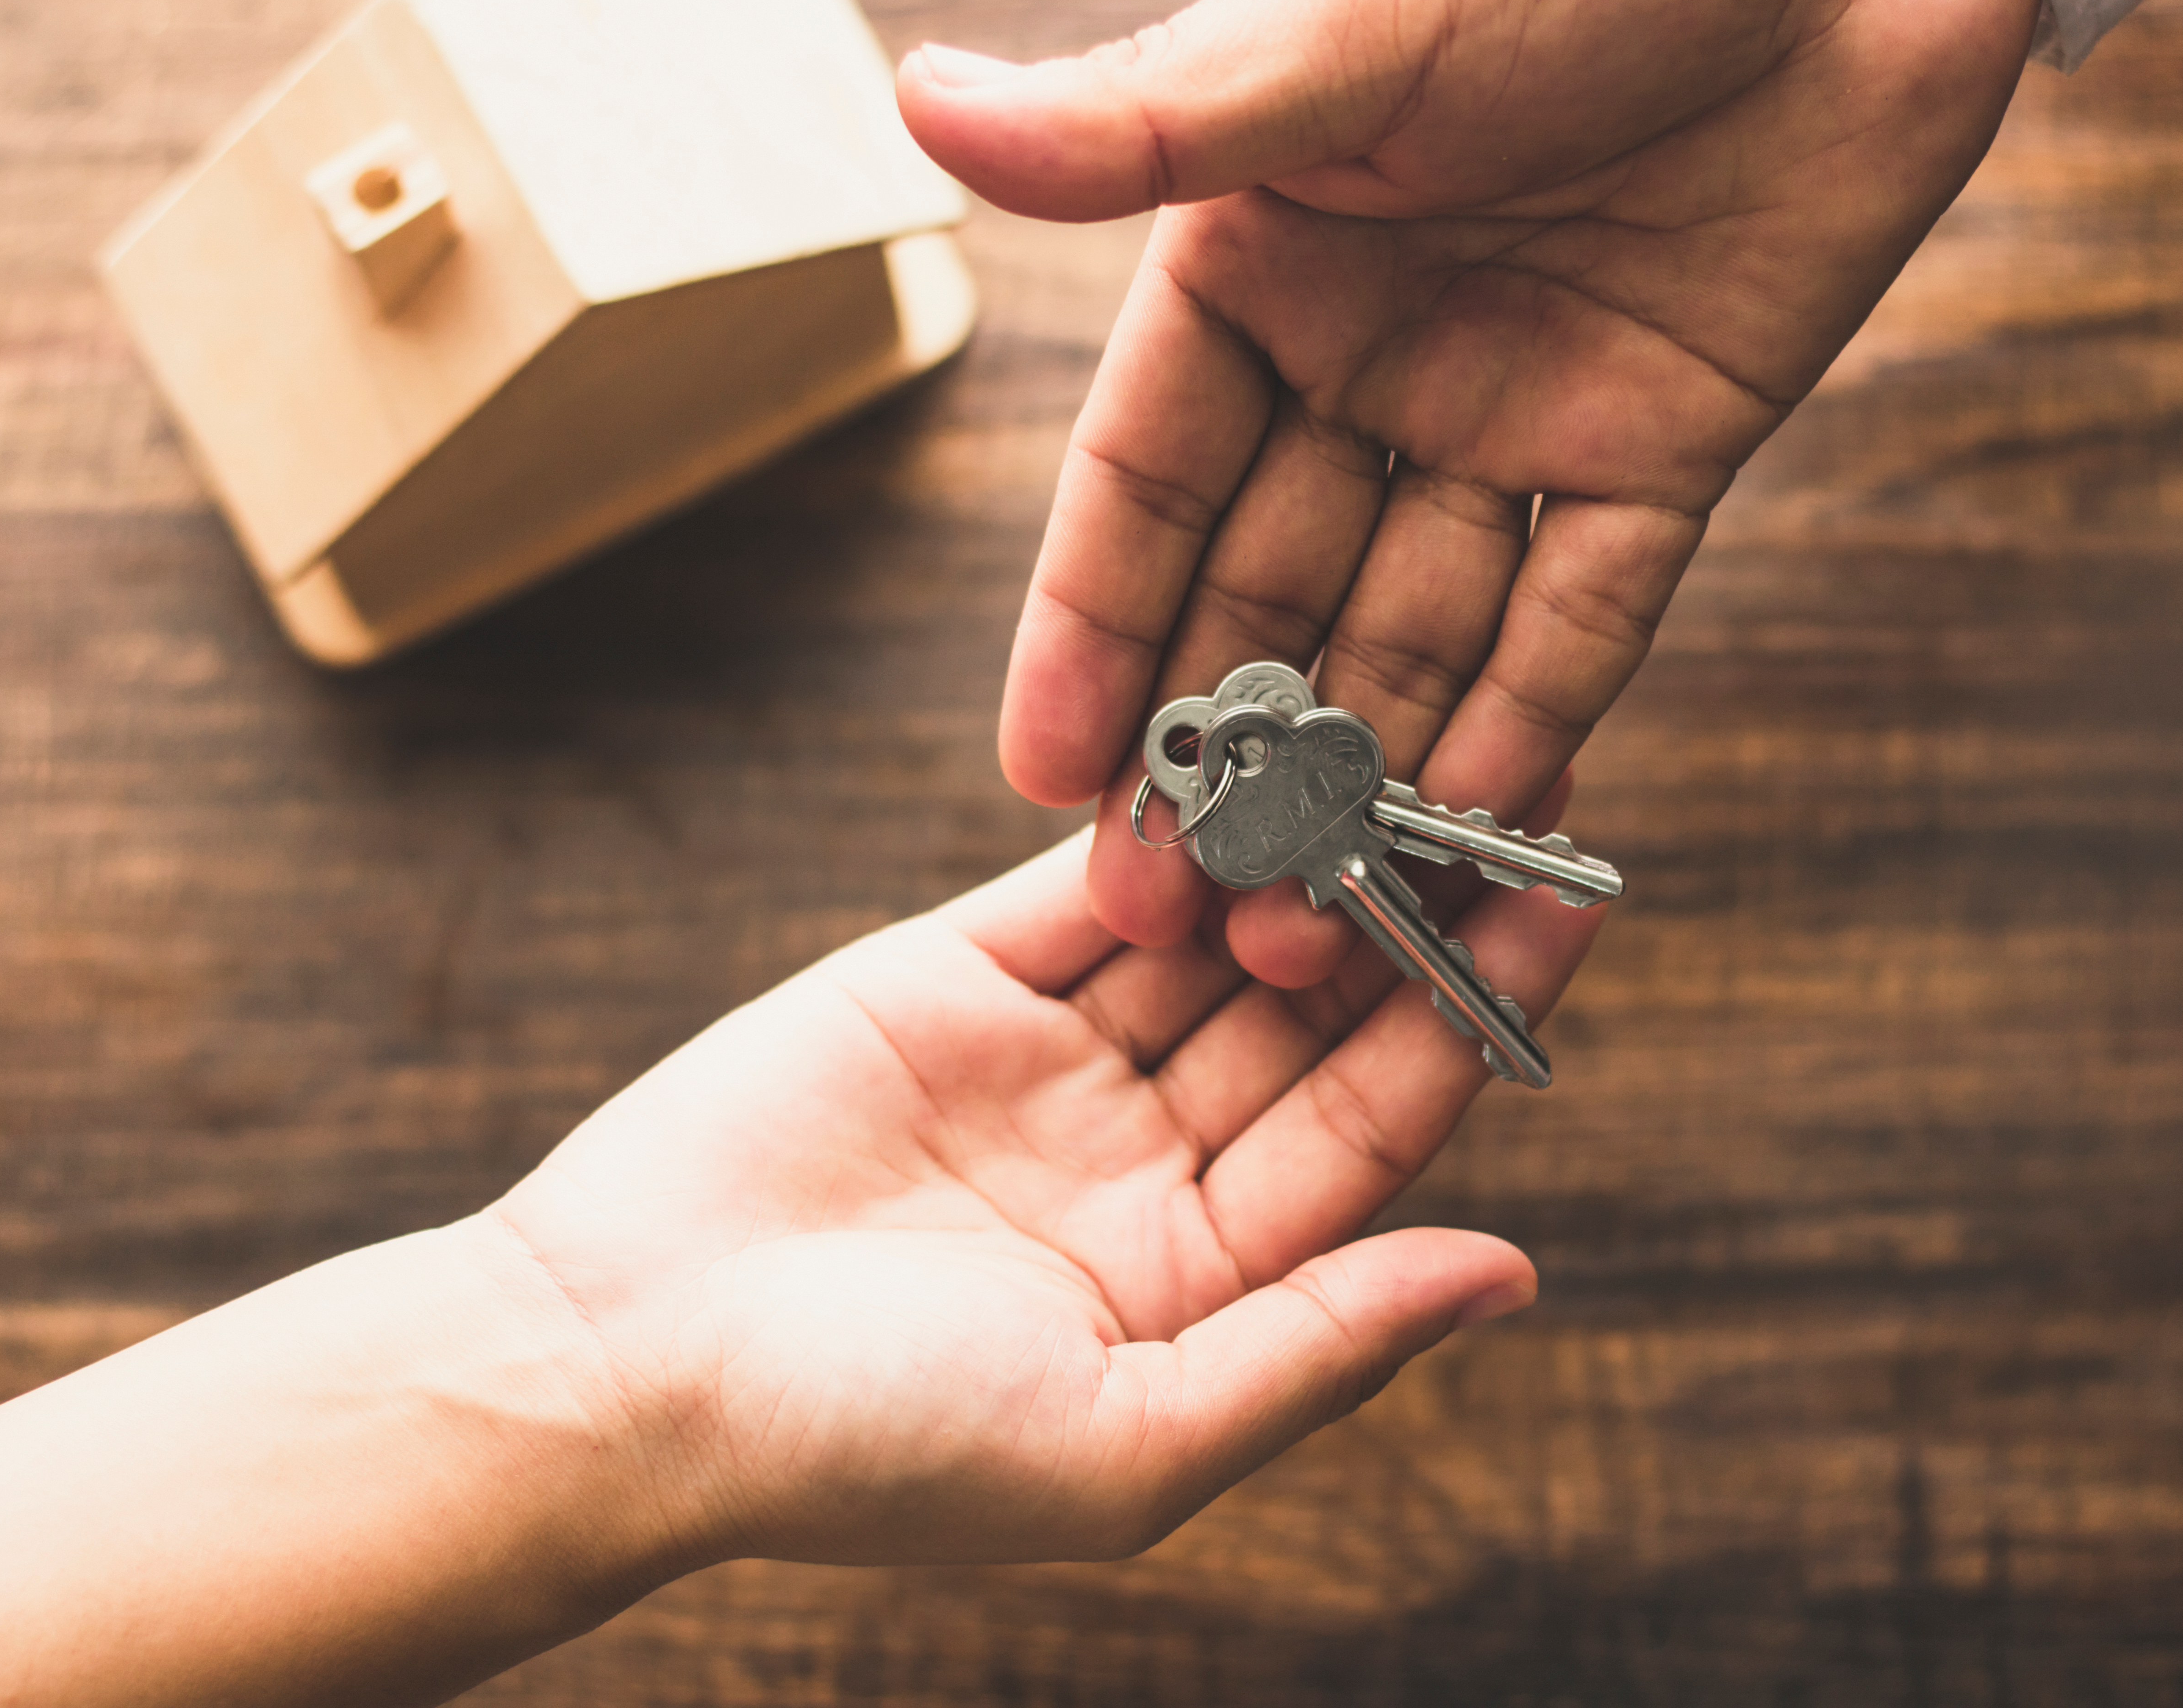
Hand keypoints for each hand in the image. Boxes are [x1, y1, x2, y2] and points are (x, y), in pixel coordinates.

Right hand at [0, 833, 1599, 1706]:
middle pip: (1311, 1010)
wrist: (620, 1364)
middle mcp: (1145, 1158)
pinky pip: (1087, 881)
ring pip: (1213, 928)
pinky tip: (1255, 744)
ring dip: (1304, 840)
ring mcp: (1054, 1059)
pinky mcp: (959, 974)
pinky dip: (1167, 819)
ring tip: (1408, 732)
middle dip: (1407, 903)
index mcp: (1202, 1275)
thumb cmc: (866, 1449)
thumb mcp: (1126, 1441)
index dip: (1467, 1015)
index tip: (1562, 910)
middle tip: (1512, 779)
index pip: (1369, 1125)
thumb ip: (1318, 1347)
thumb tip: (1510, 1276)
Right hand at [898, 0, 2038, 984]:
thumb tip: (917, 100)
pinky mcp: (1664, 445)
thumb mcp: (1345, 27)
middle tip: (1158, 906)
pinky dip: (1536, 721)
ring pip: (1414, 631)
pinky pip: (1583, 613)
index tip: (1041, 773)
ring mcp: (1517, 412)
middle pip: (1267, 588)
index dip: (1093, 629)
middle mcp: (1371, 357)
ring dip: (1359, 776)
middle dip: (1215, 752)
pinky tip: (1473, 833)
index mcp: (1260, 264)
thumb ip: (1146, 119)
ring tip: (1302, 926)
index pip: (1145, 483)